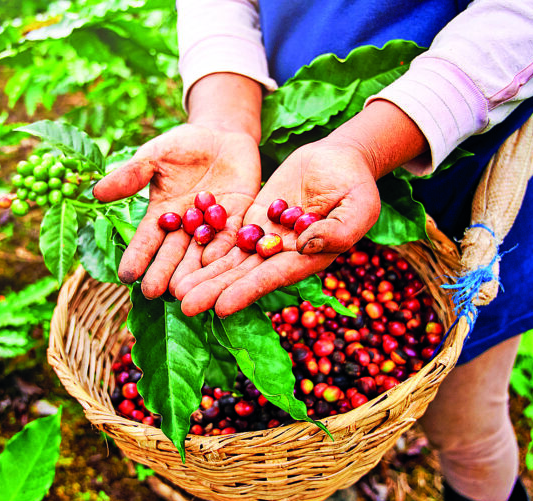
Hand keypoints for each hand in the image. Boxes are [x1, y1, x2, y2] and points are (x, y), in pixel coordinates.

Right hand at [93, 123, 261, 298]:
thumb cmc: (182, 145)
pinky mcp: (239, 219)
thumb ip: (131, 175)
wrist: (222, 135)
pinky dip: (223, 250)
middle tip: (154, 292)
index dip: (137, 256)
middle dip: (163, 272)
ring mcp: (212, 226)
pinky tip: (215, 264)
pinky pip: (231, 237)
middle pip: (173, 253)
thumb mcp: (154, 156)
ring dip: (193, 272)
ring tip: (184, 291)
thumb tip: (96, 193)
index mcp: (162, 215)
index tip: (125, 275)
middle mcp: (185, 227)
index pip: (146, 240)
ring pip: (201, 253)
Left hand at [173, 137, 381, 316]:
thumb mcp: (358, 206)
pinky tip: (181, 257)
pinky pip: (227, 234)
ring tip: (174, 289)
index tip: (221, 308)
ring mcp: (265, 239)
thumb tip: (303, 246)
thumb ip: (337, 230)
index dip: (247, 292)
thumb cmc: (357, 185)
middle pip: (243, 275)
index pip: (272, 278)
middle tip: (184, 305)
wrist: (340, 160)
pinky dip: (206, 246)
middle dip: (214, 290)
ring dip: (203, 274)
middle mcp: (282, 255)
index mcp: (308, 259)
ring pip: (230, 259)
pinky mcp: (253, 220)